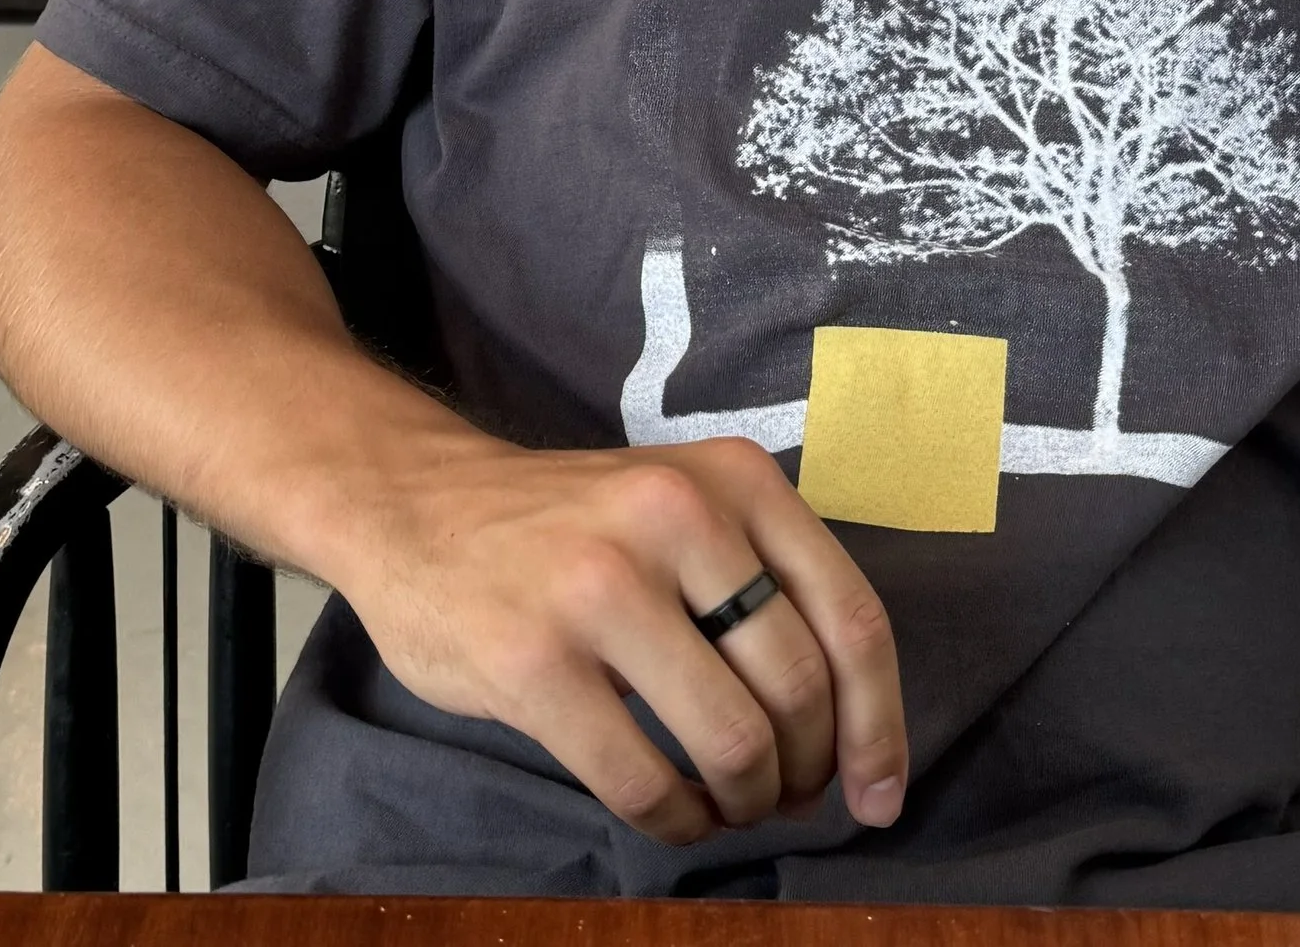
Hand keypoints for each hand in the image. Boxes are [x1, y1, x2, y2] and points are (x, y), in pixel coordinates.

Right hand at [336, 430, 905, 845]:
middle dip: (804, 772)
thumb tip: (851, 736)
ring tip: (726, 804)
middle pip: (798, 690)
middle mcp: (677, 516)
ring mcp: (601, 587)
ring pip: (732, 742)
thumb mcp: (686, 506)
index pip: (850, 617)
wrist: (418, 507)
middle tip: (781, 796)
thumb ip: (765, 586)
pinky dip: (675, 822)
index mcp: (735, 478)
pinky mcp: (533, 662)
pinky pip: (643, 782)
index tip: (881, 796)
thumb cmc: (574, 528)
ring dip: (744, 803)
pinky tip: (670, 813)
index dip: (880, 726)